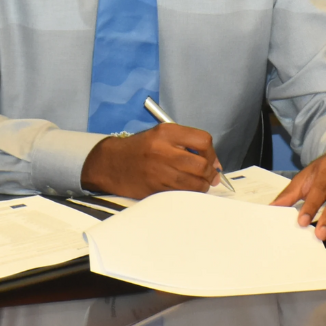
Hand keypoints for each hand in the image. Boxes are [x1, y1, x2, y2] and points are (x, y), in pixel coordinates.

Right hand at [82, 123, 220, 197]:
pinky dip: (189, 193)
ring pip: (193, 183)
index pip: (203, 141)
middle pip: (201, 164)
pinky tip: (188, 189)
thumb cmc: (140, 148)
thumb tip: (213, 162)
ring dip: (202, 186)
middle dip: (210, 173)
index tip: (212, 161)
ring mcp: (158, 171)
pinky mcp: (154, 188)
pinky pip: (181, 193)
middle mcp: (163, 150)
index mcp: (167, 132)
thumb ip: (186, 143)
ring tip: (201, 184)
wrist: (112, 163)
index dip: (212, 153)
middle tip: (211, 176)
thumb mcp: (161, 134)